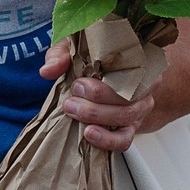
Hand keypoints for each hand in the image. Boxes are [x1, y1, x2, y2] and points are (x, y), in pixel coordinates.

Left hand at [41, 39, 156, 151]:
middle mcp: (141, 85)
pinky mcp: (129, 128)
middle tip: (71, 101)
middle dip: (96, 101)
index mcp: (133, 60)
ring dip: (98, 118)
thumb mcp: (74, 49)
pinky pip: (124, 139)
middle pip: (129, 97)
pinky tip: (90, 134)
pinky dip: (107, 140)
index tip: (79, 82)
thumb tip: (48, 70)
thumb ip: (61, 56)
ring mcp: (137, 108)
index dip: (107, 78)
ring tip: (75, 113)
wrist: (97, 79)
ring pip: (127, 117)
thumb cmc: (89, 59)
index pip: (131, 70)